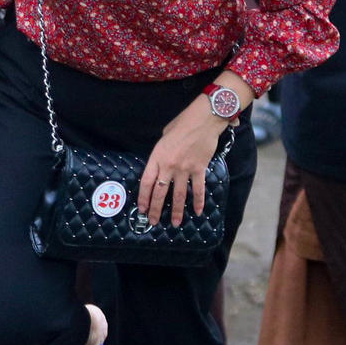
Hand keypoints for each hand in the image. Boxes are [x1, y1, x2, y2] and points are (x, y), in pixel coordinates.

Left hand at [139, 75, 248, 225]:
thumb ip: (160, 154)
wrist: (203, 121)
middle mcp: (169, 166)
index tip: (142, 209)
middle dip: (156, 209)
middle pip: (160, 192)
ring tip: (175, 223)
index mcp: (156, 157)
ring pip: (179, 195)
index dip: (143, 198)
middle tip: (154, 222)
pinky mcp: (199, 169)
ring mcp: (184, 169)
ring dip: (177, 211)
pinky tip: (198, 211)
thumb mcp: (163, 138)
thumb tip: (161, 164)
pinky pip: (198, 189)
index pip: (146, 182)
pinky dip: (198, 201)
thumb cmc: (181, 125)